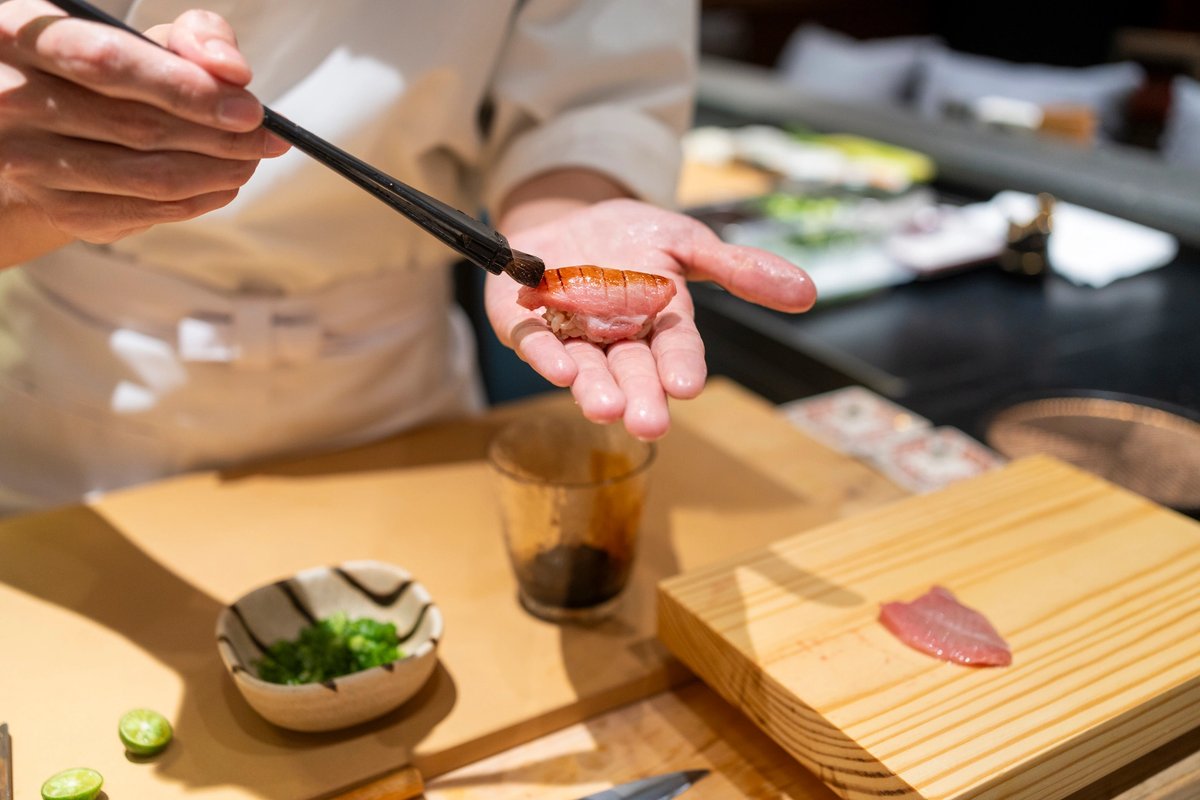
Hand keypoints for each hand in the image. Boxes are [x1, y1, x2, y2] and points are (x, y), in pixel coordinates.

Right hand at [0, 0, 286, 246]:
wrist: (36, 127)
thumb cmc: (94, 68)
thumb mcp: (133, 32)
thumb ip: (190, 37)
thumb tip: (232, 71)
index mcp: (19, 36)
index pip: (108, 63)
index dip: (187, 89)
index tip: (248, 108)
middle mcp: (11, 100)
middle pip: (138, 127)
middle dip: (220, 135)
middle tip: (267, 137)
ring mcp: (29, 162)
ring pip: (148, 176)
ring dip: (218, 172)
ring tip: (253, 158)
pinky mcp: (60, 209)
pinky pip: (147, 210)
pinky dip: (199, 199)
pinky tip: (224, 183)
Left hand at [485, 198, 815, 439]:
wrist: (567, 219)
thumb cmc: (631, 238)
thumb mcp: (688, 241)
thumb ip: (738, 269)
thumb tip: (807, 293)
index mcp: (659, 323)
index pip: (675, 349)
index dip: (681, 366)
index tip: (687, 386)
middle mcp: (615, 338)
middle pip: (631, 371)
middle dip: (640, 396)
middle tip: (649, 424)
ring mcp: (569, 334)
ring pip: (584, 367)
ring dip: (594, 389)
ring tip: (605, 410)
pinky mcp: (523, 322)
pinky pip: (533, 341)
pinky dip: (545, 355)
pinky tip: (560, 370)